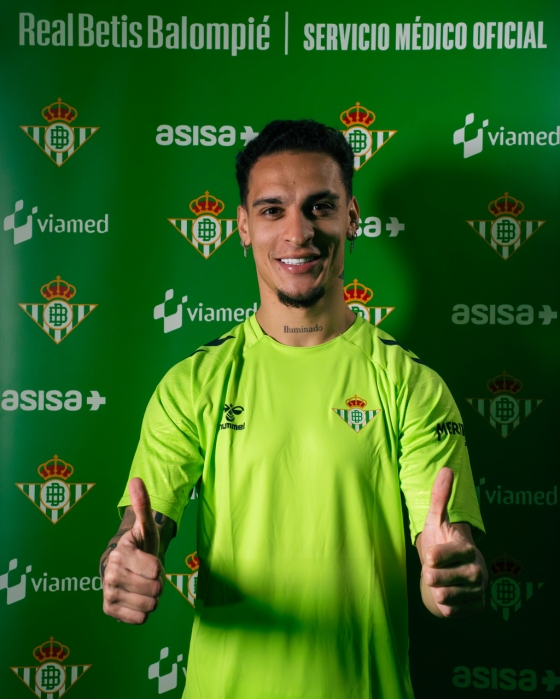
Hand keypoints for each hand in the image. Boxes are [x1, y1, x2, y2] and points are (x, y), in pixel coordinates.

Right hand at [102, 478, 162, 623]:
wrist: (124, 568)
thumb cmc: (139, 546)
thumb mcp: (146, 527)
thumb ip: (143, 505)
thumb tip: (136, 479)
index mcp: (121, 553)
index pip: (157, 571)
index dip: (159, 567)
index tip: (149, 560)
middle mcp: (111, 574)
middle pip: (155, 590)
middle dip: (156, 584)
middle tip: (147, 575)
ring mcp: (109, 593)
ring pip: (149, 606)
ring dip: (151, 598)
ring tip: (142, 585)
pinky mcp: (109, 610)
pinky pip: (139, 620)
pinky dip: (142, 612)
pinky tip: (135, 599)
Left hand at [418, 467, 486, 617]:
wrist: (457, 570)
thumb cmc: (442, 541)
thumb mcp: (436, 519)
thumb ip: (439, 496)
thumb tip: (447, 469)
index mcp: (465, 548)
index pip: (436, 557)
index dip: (429, 557)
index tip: (430, 555)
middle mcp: (476, 570)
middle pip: (436, 580)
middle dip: (430, 576)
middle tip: (433, 570)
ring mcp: (478, 590)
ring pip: (443, 598)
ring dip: (437, 589)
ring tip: (441, 580)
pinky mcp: (478, 607)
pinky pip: (451, 613)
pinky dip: (445, 605)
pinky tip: (449, 593)